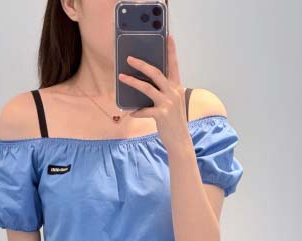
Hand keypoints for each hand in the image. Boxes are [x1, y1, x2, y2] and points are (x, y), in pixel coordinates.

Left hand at [117, 33, 189, 150]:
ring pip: (147, 88)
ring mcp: (167, 103)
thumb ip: (165, 93)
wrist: (180, 141)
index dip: (171, 51)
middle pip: (156, 73)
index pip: (174, 66)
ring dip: (132, 82)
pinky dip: (136, 112)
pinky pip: (144, 110)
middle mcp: (173, 93)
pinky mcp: (161, 115)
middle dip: (141, 64)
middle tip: (129, 58)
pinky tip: (131, 113)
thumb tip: (148, 85)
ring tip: (121, 77)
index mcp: (177, 88)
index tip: (168, 37)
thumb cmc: (174, 122)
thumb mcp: (174, 104)